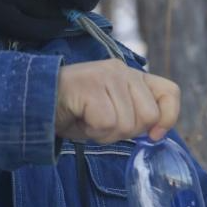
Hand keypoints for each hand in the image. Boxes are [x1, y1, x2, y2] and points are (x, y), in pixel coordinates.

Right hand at [54, 59, 178, 143]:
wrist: (36, 104)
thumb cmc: (77, 112)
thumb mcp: (114, 114)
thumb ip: (136, 117)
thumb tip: (157, 133)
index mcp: (134, 77)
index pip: (170, 92)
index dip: (169, 117)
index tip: (154, 135)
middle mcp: (124, 71)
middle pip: (148, 116)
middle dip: (126, 132)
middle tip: (103, 125)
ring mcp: (108, 75)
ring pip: (127, 123)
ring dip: (106, 133)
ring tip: (89, 120)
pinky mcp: (92, 85)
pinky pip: (107, 123)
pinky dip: (93, 132)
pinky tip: (80, 119)